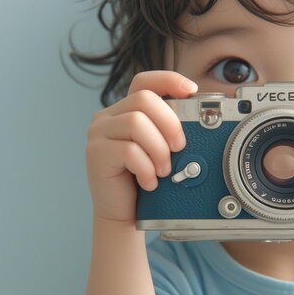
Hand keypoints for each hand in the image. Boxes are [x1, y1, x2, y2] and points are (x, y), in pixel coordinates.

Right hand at [85, 71, 197, 222]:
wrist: (124, 214)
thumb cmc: (145, 181)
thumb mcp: (161, 150)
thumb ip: (168, 131)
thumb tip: (198, 118)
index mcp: (125, 110)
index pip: (144, 81)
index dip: (168, 80)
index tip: (190, 91)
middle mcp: (108, 117)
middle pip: (144, 100)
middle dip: (170, 123)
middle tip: (179, 148)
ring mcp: (99, 133)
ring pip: (136, 123)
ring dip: (158, 149)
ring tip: (163, 171)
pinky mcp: (96, 153)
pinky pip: (128, 151)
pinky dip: (146, 169)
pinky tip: (149, 182)